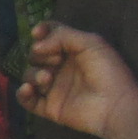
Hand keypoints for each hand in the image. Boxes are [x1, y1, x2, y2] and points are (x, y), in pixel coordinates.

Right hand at [17, 22, 137, 138]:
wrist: (115, 106)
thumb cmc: (107, 71)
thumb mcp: (90, 43)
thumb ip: (62, 36)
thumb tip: (36, 46)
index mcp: (73, 50)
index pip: (50, 35)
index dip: (41, 32)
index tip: (36, 33)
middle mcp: (61, 67)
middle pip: (36, 54)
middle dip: (40, 55)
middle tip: (55, 60)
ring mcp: (55, 88)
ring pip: (30, 74)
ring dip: (34, 74)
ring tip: (47, 79)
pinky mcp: (50, 107)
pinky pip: (27, 100)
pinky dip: (22, 93)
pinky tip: (28, 89)